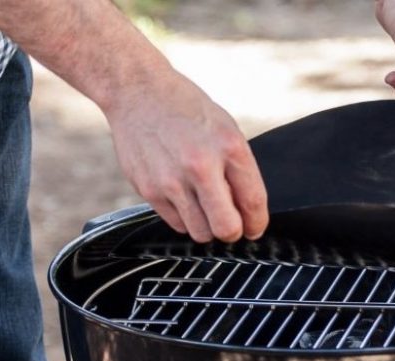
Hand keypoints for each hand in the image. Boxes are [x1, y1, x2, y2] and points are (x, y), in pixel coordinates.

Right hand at [103, 70, 268, 242]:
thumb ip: (239, 171)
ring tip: (202, 203)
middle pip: (226, 229)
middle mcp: (201, 166)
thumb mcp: (226, 129)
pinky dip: (184, 217)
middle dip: (232, 231)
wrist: (138, 91)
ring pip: (200, 234)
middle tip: (230, 222)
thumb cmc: (186, 110)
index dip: (257, 223)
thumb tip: (248, 214)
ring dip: (206, 226)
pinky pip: (176, 224)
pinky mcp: (149, 190)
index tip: (254, 227)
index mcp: (229, 147)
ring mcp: (172, 181)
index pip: (253, 203)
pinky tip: (181, 193)